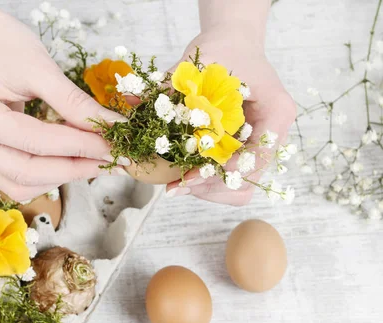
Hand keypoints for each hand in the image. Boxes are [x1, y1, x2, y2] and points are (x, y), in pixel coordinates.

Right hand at [0, 3, 126, 200]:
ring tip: (94, 161)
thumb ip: (74, 103)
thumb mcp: (39, 66)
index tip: (113, 143)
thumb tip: (111, 127)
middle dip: (74, 168)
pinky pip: (16, 178)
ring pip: (21, 185)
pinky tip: (71, 160)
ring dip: (60, 177)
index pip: (35, 142)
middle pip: (26, 173)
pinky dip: (46, 175)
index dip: (79, 146)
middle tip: (111, 159)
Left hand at [166, 26, 295, 204]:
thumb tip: (133, 100)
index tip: (196, 173)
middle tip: (179, 184)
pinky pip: (228, 180)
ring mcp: (259, 148)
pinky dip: (206, 183)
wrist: (233, 44)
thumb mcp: (200, 62)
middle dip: (212, 187)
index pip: (259, 155)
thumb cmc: (223, 48)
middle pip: (249, 181)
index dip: (228, 170)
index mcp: (276, 112)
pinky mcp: (242, 152)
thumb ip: (170, 84)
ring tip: (177, 184)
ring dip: (208, 190)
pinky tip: (181, 177)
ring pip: (239, 189)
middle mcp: (273, 135)